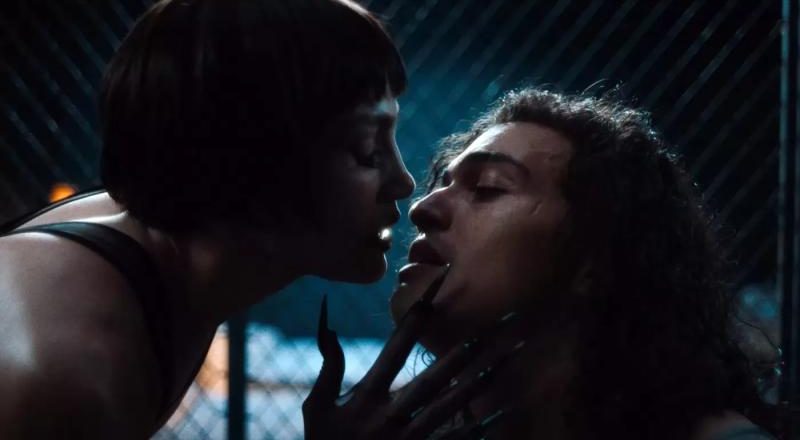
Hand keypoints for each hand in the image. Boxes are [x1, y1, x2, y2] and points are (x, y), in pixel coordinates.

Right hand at [302, 268, 520, 439]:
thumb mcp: (317, 408)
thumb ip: (328, 366)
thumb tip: (329, 320)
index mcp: (366, 395)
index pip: (398, 344)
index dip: (419, 312)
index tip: (440, 284)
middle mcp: (392, 414)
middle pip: (437, 375)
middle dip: (470, 348)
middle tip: (501, 324)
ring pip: (454, 405)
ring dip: (483, 380)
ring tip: (511, 358)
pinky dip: (481, 426)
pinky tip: (505, 409)